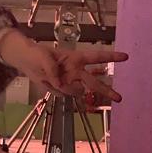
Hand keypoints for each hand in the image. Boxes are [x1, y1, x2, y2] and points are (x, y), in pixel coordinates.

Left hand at [0, 29, 127, 101]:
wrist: (26, 62)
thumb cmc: (37, 54)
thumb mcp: (42, 57)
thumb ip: (52, 69)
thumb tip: (60, 83)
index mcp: (76, 58)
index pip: (96, 57)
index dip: (111, 57)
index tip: (125, 57)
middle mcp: (77, 71)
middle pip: (94, 83)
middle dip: (107, 90)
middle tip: (119, 98)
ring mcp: (70, 82)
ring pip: (74, 92)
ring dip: (63, 87)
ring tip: (47, 77)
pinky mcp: (63, 90)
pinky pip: (61, 95)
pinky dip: (52, 89)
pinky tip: (46, 81)